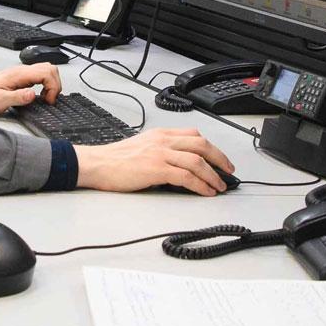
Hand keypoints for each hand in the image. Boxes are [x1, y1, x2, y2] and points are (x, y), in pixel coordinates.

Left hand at [0, 64, 62, 114]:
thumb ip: (17, 98)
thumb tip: (33, 95)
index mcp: (19, 75)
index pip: (46, 72)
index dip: (53, 87)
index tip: (48, 100)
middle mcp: (22, 71)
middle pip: (50, 68)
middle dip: (56, 85)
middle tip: (50, 99)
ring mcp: (22, 74)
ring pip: (46, 70)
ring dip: (52, 84)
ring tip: (46, 98)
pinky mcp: (21, 78)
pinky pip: (40, 76)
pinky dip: (46, 84)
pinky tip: (40, 95)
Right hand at [74, 128, 233, 194]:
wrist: (96, 164)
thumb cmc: (114, 160)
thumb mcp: (142, 146)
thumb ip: (160, 150)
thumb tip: (178, 164)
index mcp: (160, 134)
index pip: (194, 135)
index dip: (211, 147)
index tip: (219, 158)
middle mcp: (163, 140)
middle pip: (201, 145)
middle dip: (220, 158)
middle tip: (228, 171)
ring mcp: (160, 154)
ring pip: (197, 161)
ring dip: (213, 175)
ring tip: (220, 186)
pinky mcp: (156, 169)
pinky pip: (186, 176)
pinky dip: (200, 185)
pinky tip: (206, 191)